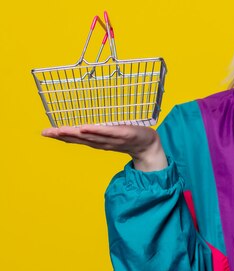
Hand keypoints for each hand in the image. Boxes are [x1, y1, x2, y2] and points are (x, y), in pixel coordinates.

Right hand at [41, 124, 167, 170]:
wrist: (149, 145)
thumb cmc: (128, 138)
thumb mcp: (110, 135)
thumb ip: (97, 131)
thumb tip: (82, 125)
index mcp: (98, 142)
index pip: (77, 139)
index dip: (61, 136)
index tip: (46, 132)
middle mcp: (103, 142)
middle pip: (81, 139)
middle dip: (63, 135)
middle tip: (47, 132)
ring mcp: (113, 139)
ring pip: (92, 136)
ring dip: (76, 133)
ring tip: (62, 129)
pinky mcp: (125, 134)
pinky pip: (110, 132)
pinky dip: (97, 131)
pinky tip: (86, 128)